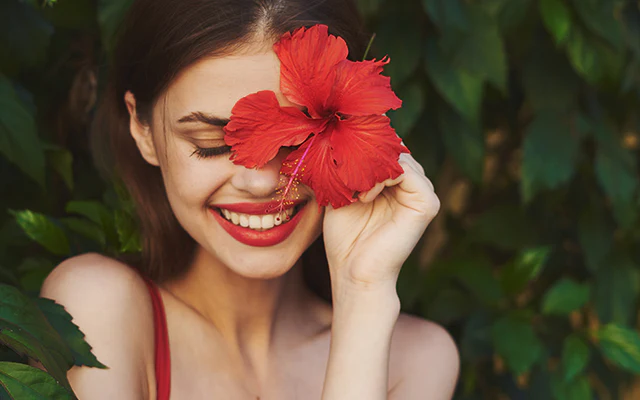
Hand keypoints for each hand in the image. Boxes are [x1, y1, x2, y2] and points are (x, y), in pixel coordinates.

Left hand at [323, 152, 439, 294]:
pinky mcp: (427, 204)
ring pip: (400, 156)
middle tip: (343, 171)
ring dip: (371, 166)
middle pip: (394, 147)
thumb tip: (344, 133)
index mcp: (397, 182)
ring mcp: (423, 194)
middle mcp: (413, 185)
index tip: (338, 155)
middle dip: (366, 153)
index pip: (386, 146)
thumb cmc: (344, 237)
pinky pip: (408, 171)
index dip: (363, 145)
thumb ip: (349, 166)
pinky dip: (383, 177)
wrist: (353, 272)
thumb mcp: (342, 192)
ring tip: (353, 189)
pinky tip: (365, 196)